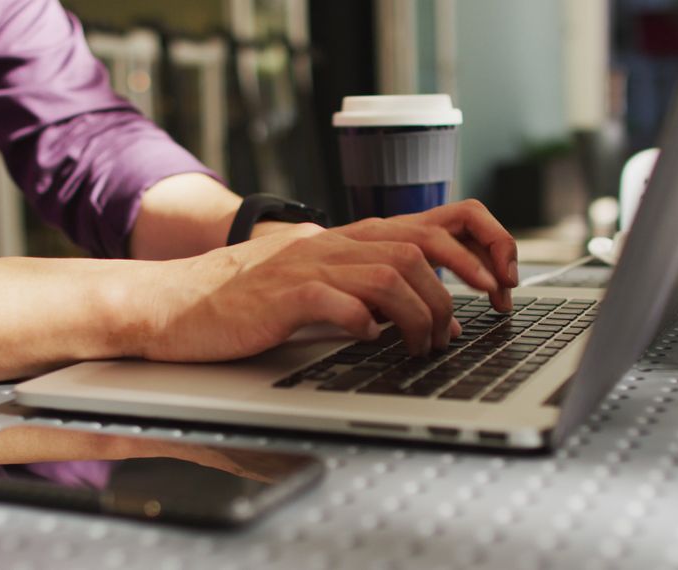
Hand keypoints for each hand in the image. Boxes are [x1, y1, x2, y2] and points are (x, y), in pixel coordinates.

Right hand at [125, 223, 458, 360]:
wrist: (175, 303)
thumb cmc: (245, 299)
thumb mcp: (316, 280)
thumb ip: (365, 284)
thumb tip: (424, 307)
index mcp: (348, 238)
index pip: (434, 218)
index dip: (480, 241)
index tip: (503, 278)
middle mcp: (333, 244)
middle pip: (422, 242)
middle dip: (467, 276)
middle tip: (483, 312)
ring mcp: (307, 266)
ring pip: (391, 273)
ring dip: (422, 313)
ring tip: (423, 344)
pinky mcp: (281, 297)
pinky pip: (338, 301)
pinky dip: (364, 322)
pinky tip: (367, 339)